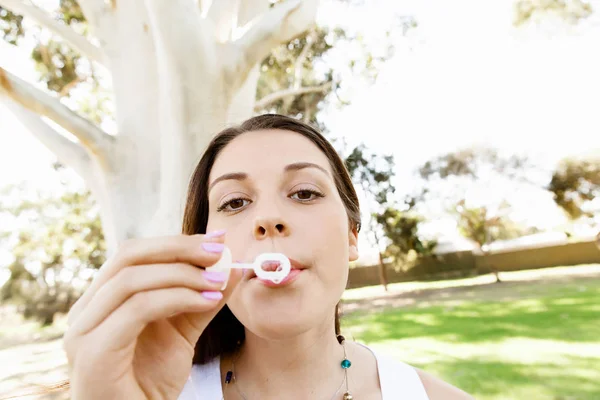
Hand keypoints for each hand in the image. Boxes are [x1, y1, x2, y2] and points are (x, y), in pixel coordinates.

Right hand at [63, 233, 240, 399]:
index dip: (176, 241)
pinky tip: (207, 301)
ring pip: (132, 279)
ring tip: (218, 282)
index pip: (134, 254)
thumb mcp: (183, 333)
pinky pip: (138, 308)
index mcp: (101, 301)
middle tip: (220, 252)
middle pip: (129, 256)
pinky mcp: (94, 352)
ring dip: (183, 274)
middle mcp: (85, 311)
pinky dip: (177, 297)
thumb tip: (229, 267)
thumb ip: (200, 300)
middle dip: (179, 248)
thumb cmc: (151, 384)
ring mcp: (84, 331)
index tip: (218, 240)